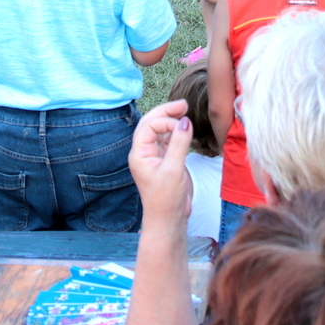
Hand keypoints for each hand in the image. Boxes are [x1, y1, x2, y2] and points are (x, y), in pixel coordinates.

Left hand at [127, 100, 193, 227]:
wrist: (169, 220)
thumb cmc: (166, 199)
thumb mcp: (173, 170)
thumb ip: (179, 143)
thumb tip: (185, 121)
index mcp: (139, 154)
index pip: (149, 126)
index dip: (165, 121)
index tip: (183, 124)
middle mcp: (144, 153)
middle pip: (151, 124)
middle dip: (166, 112)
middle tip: (183, 104)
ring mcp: (154, 157)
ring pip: (160, 131)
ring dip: (171, 120)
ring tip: (184, 110)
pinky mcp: (165, 161)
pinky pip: (168, 140)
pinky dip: (176, 132)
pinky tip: (185, 128)